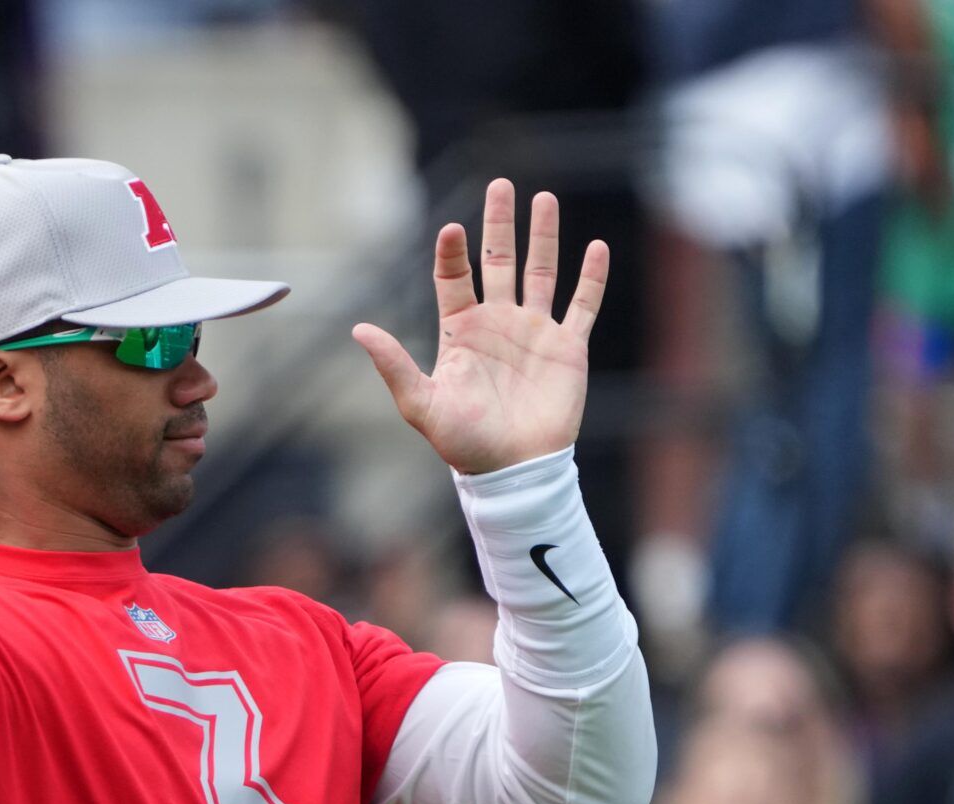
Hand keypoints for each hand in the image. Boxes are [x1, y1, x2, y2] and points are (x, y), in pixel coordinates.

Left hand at [354, 178, 608, 474]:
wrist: (513, 470)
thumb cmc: (464, 442)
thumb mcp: (421, 403)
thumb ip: (394, 365)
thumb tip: (358, 329)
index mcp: (461, 332)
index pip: (455, 278)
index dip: (452, 252)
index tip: (452, 228)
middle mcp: (497, 323)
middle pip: (498, 261)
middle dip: (499, 223)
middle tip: (501, 184)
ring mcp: (534, 332)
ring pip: (541, 271)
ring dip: (543, 236)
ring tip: (542, 197)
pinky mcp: (568, 347)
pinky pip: (582, 305)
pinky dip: (590, 277)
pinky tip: (595, 246)